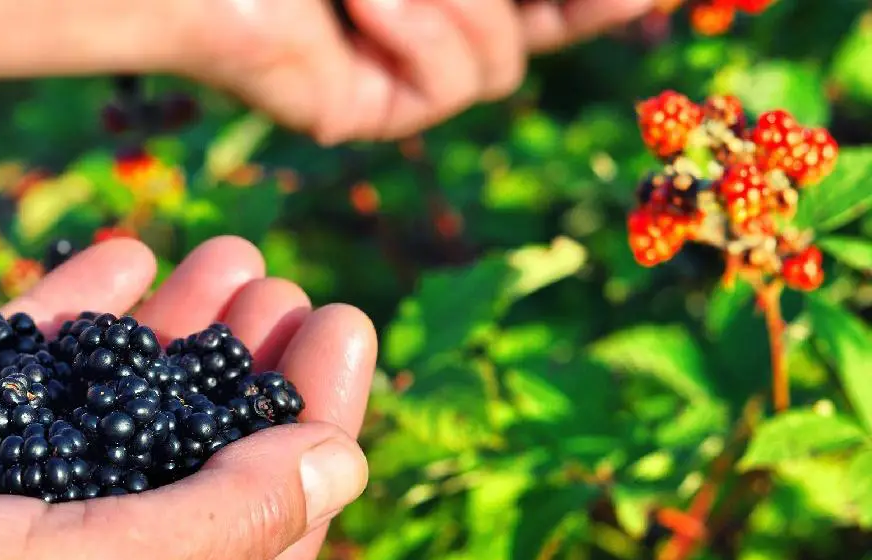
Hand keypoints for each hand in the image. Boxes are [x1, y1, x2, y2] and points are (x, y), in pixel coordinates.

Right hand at [0, 236, 376, 559]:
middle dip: (250, 372)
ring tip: (226, 260)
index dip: (316, 429)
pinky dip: (71, 320)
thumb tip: (338, 468)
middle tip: (283, 290)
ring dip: (175, 334)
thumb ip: (214, 532)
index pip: (263, 534)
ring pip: (115, 411)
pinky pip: (20, 378)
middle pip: (196, 465)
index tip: (341, 328)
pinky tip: (121, 262)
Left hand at [172, 0, 655, 142]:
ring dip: (463, 4)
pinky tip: (359, 2)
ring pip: (501, 62)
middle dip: (577, 10)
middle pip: (553, 28)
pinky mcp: (368, 112)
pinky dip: (415, 31)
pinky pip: (446, 86)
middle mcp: (434, 27)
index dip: (607, 4)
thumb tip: (638, 3)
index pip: (558, 3)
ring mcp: (402, 75)